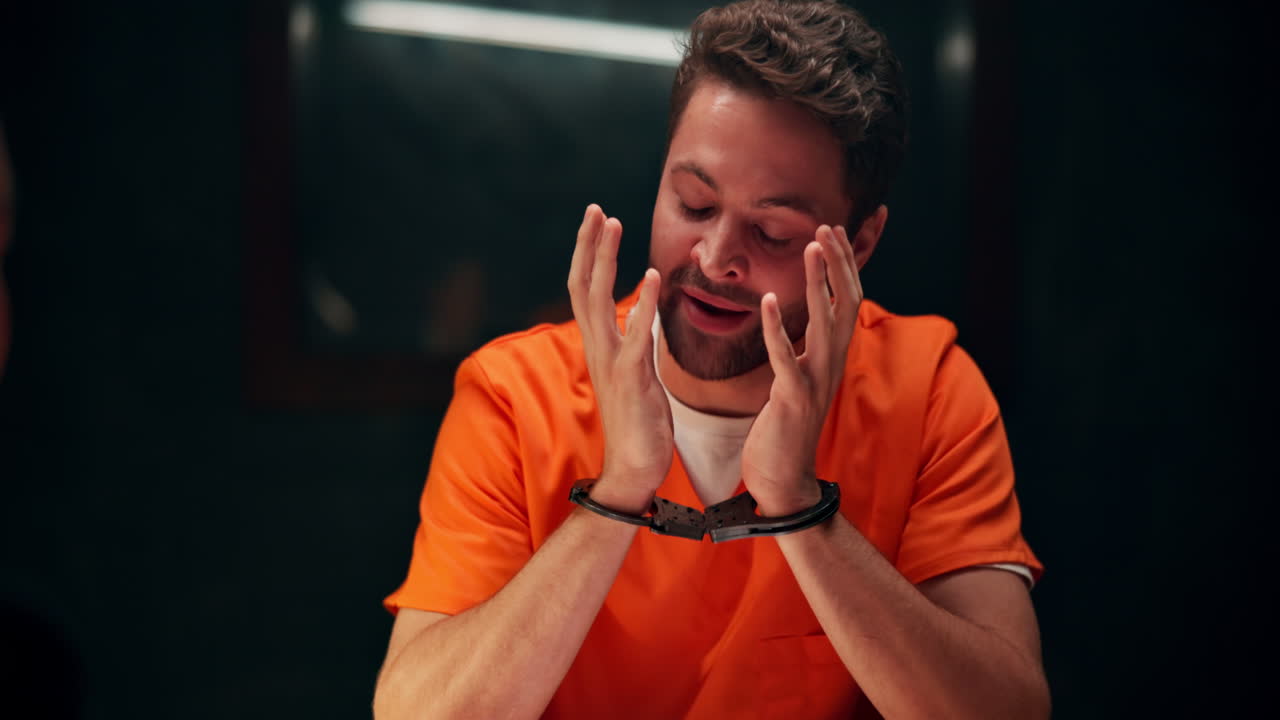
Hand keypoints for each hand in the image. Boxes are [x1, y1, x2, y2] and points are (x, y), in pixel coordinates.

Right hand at [567, 204, 671, 513]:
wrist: (635, 470)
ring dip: (605, 262)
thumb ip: (633, 339)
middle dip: (590, 245)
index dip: (588, 254)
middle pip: (583, 286)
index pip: (585, 290)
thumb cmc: (640, 422)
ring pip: (598, 302)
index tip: (597, 219)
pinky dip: (642, 307)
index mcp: (600, 346)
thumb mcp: (634, 372)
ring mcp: (611, 364)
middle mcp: (598, 349)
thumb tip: (636, 310)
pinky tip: (653, 280)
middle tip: (597, 209)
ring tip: (614, 226)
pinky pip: (634, 338)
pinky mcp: (631, 382)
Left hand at [741, 225, 862, 515]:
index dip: (842, 266)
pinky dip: (776, 328)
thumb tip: (803, 322)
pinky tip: (767, 300)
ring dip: (818, 283)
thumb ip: (804, 351)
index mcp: (830, 359)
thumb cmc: (785, 430)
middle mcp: (830, 365)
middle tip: (828, 226)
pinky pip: (786, 358)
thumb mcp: (799, 381)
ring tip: (811, 247)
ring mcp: (815, 382)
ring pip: (824, 323)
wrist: (784, 483)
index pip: (846, 302)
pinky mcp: (792, 400)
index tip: (833, 230)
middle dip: (837, 263)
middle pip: (845, 303)